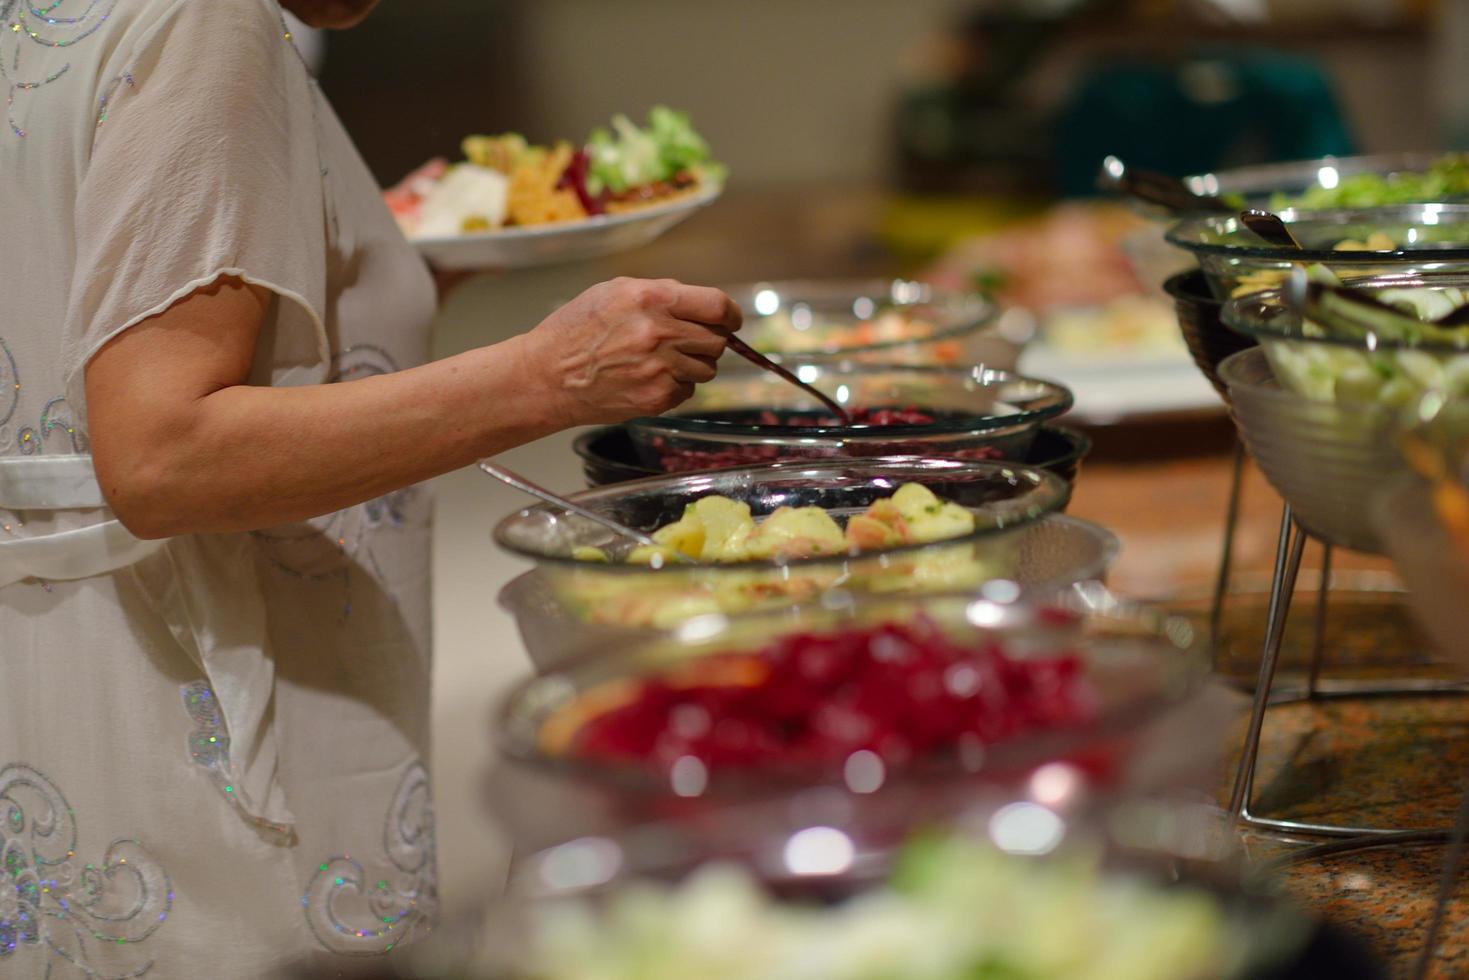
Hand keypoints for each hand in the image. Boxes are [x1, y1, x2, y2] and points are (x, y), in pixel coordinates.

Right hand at [519, 277, 742, 426]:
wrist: (547, 377)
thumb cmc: (575, 331)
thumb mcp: (613, 292)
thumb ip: (660, 293)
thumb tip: (700, 303)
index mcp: (651, 299)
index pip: (717, 306)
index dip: (730, 314)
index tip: (730, 320)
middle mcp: (659, 333)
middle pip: (717, 340)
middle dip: (710, 340)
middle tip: (690, 341)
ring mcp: (659, 369)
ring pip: (707, 369)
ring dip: (693, 364)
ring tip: (662, 360)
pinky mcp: (656, 398)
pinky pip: (687, 391)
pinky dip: (675, 385)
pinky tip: (648, 378)